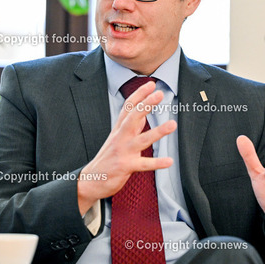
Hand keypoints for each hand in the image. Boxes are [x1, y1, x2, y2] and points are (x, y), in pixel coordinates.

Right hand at [77, 81, 176, 214]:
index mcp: (118, 129)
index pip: (128, 108)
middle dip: (146, 104)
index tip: (151, 84)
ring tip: (173, 124)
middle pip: (133, 117)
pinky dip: (157, 163)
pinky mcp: (125, 166)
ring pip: (142, 139)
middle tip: (160, 94)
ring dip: (158, 132)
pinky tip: (169, 161)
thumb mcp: (117, 139)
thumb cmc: (107, 159)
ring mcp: (123, 151)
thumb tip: (143, 114)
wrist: (91, 180)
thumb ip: (130, 127)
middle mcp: (120, 137)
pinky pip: (144, 164)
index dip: (139, 95)